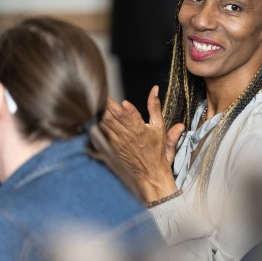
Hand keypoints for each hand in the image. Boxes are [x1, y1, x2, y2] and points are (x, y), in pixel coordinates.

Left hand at [101, 86, 181, 201]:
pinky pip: (105, 131)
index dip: (123, 108)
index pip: (128, 115)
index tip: (121, 102)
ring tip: (102, 103)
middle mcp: (128, 135)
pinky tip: (102, 116)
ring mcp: (120, 141)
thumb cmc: (157, 148)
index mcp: (140, 130)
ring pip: (107, 123)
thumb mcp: (159, 126)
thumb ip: (155, 107)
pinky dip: (103, 122)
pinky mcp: (114, 146)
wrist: (151, 171)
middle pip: (114, 117)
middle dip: (109, 105)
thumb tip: (155, 89)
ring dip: (104, 112)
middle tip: (106, 96)